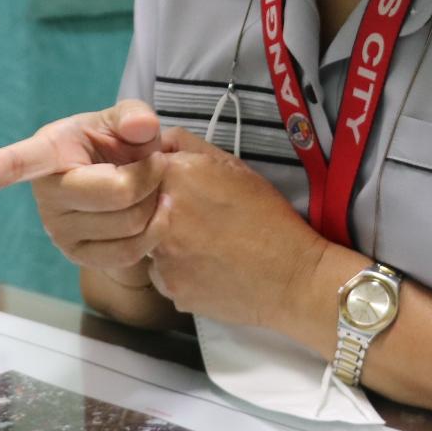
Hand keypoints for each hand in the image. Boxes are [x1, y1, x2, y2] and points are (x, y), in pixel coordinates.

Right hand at [0, 100, 168, 285]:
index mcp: (46, 152)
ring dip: (156, 201)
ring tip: (150, 186)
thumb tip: (141, 125)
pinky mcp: (79, 256)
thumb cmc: (115, 145)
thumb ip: (133, 114)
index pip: (13, 162)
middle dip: (150, 175)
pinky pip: (129, 252)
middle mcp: (45, 194)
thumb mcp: (122, 120)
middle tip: (155, 162)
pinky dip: (155, 230)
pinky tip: (154, 212)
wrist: (129, 180)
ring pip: (130, 223)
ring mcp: (59, 231)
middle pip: (116, 192)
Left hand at [110, 129, 331, 329]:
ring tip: (205, 246)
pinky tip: (206, 268)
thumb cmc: (269, 217)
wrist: (292, 278)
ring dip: (167, 243)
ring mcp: (160, 256)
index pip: (141, 169)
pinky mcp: (168, 288)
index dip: (156, 179)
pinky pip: (162, 274)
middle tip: (196, 221)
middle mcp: (159, 215)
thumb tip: (157, 142)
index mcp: (175, 176)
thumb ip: (189, 146)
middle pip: (139, 209)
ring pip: (148, 243)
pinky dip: (178, 271)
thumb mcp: (234, 167)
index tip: (178, 190)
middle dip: (158, 211)